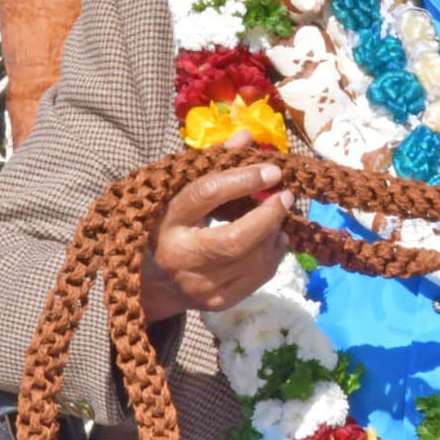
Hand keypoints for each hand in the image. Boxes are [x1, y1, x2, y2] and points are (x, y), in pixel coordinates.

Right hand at [141, 130, 293, 323]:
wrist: (153, 283)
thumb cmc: (171, 226)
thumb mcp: (182, 192)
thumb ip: (215, 164)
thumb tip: (248, 136)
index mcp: (167, 221)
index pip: (206, 195)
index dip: (242, 180)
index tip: (272, 170)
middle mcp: (180, 257)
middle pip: (235, 239)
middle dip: (269, 215)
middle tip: (285, 196)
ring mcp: (200, 286)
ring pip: (253, 260)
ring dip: (275, 233)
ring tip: (279, 216)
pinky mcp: (218, 303)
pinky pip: (258, 278)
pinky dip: (274, 255)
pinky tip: (274, 239)